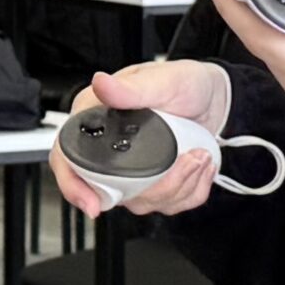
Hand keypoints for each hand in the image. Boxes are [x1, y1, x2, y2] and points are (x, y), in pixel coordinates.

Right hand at [46, 61, 230, 218]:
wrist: (216, 99)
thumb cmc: (186, 84)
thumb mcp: (163, 80)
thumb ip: (131, 88)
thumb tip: (102, 84)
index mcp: (97, 119)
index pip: (68, 160)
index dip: (73, 185)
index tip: (91, 203)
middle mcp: (110, 149)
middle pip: (110, 193)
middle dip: (154, 187)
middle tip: (185, 162)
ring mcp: (132, 172)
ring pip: (143, 202)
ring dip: (179, 184)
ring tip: (197, 154)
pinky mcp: (156, 184)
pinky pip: (169, 204)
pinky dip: (192, 189)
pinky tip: (199, 163)